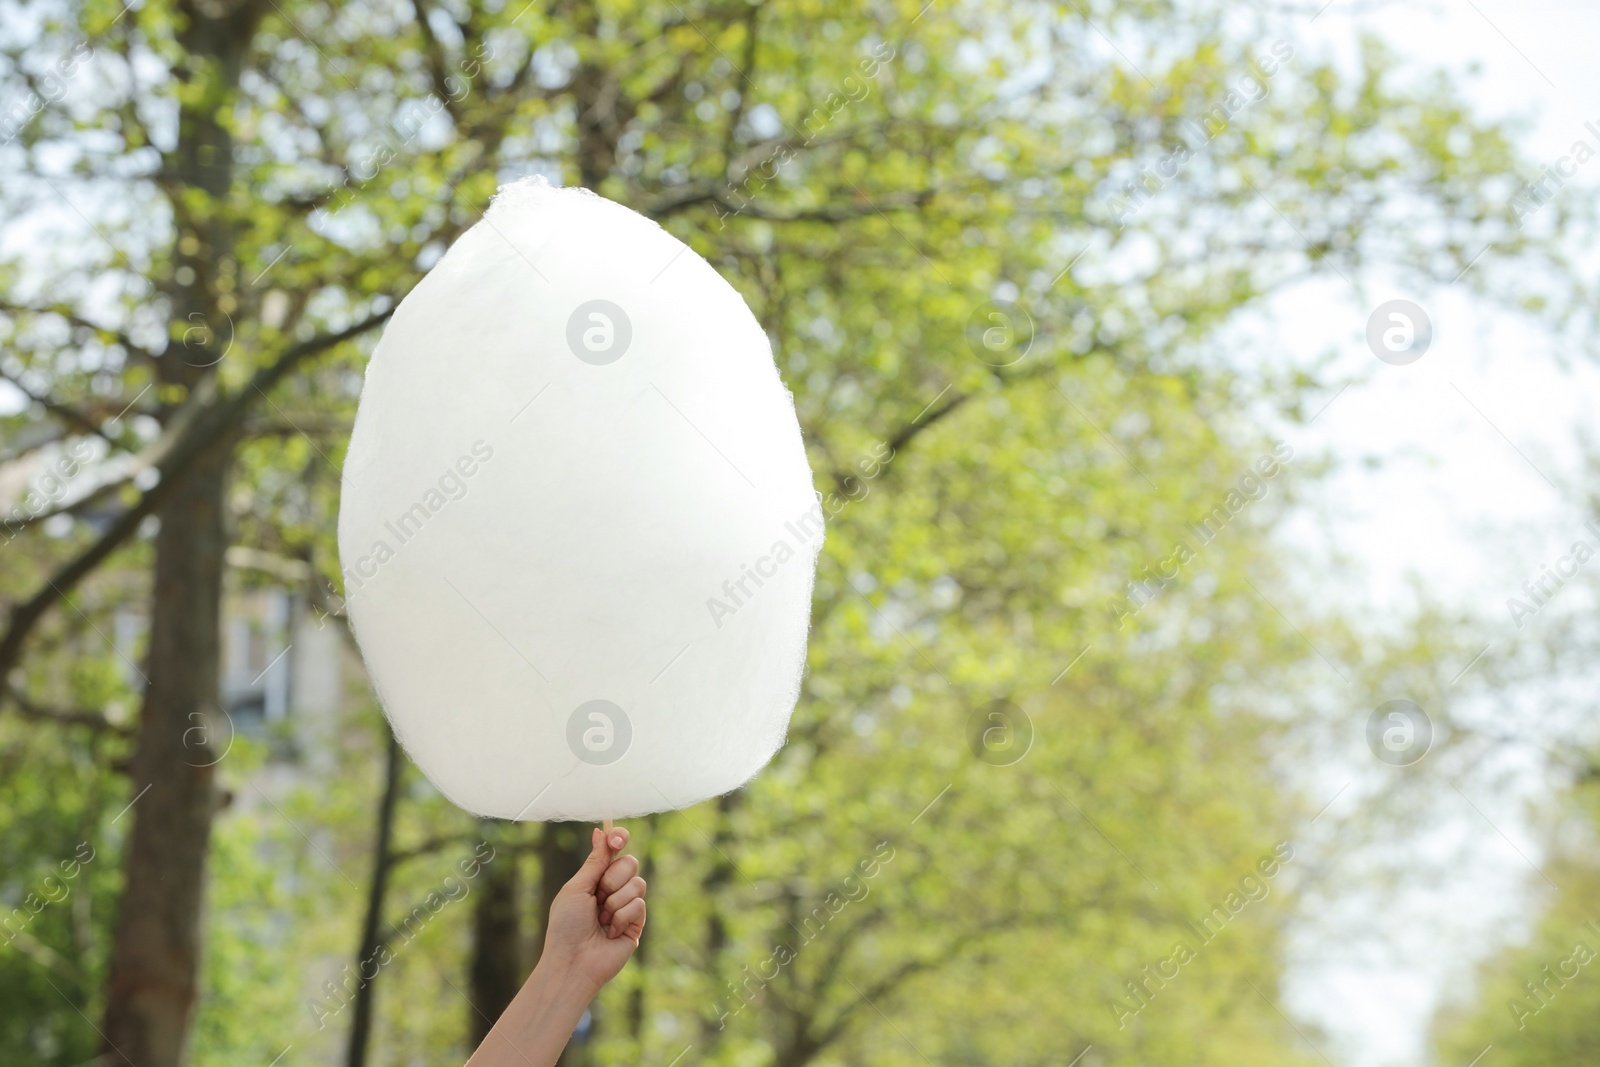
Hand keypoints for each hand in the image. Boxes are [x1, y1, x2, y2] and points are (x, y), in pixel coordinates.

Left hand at [540, 826, 647, 996]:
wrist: (573, 961)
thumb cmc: (566, 926)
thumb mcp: (577, 888)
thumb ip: (595, 861)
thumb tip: (601, 832)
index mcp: (595, 879)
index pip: (614, 851)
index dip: (619, 839)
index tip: (619, 839)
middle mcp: (613, 890)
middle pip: (630, 863)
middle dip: (613, 878)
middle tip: (598, 897)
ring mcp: (626, 907)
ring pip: (637, 884)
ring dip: (615, 902)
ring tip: (602, 921)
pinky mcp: (636, 924)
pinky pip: (640, 905)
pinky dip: (621, 917)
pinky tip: (610, 933)